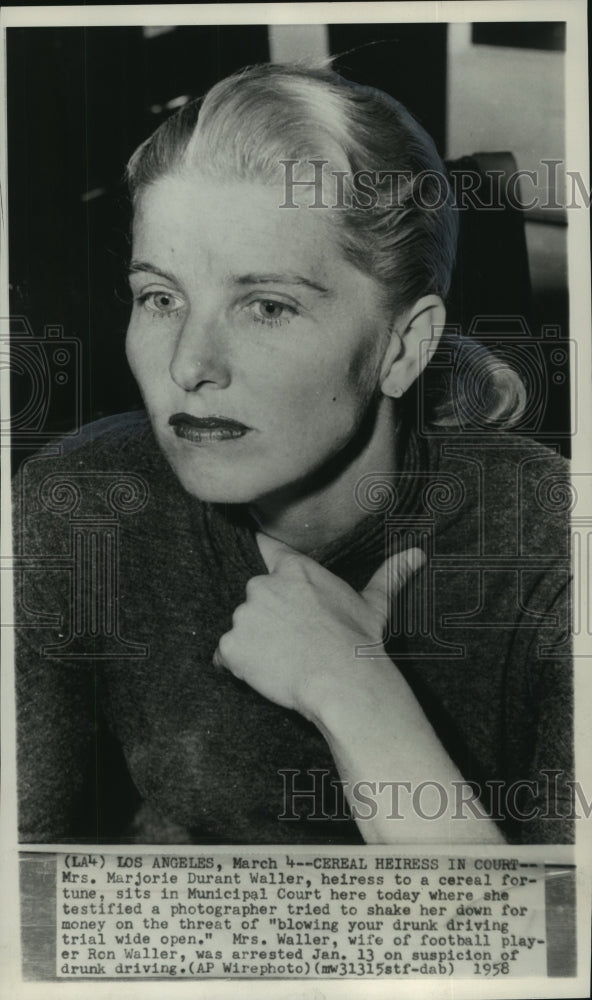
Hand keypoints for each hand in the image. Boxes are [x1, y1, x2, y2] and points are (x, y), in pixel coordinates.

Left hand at [213, 532, 424, 722]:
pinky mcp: (232, 645)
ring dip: (253, 643)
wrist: (342, 680)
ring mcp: (244, 615)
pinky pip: (225, 656)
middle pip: (256, 599)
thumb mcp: (375, 605)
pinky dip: (237, 666)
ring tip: (283, 661)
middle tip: (293, 642)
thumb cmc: (359, 642)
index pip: (267, 549)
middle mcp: (262, 585)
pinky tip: (265, 675)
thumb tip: (418, 554)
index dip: (264, 557)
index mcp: (294, 570)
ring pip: (242, 628)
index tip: (258, 555)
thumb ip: (389, 575)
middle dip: (268, 617)